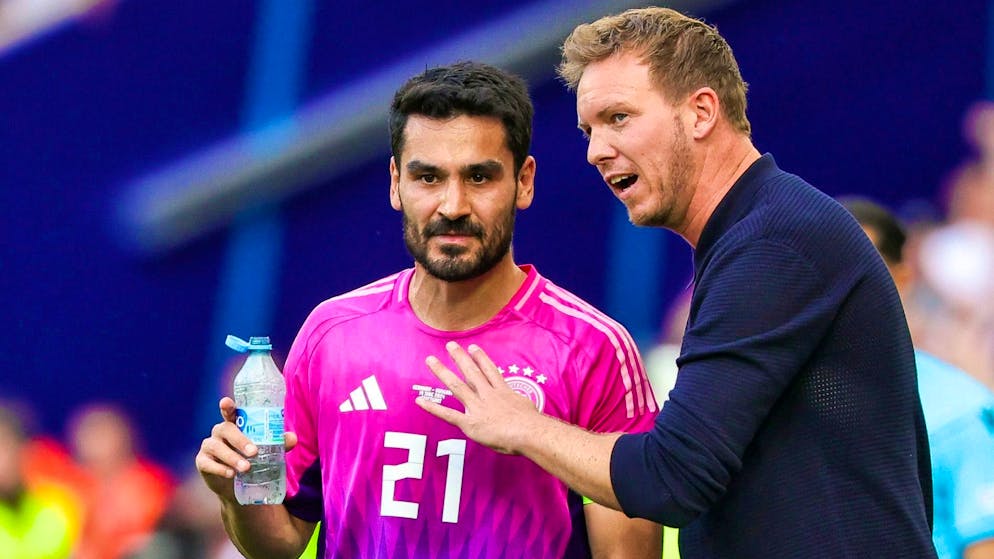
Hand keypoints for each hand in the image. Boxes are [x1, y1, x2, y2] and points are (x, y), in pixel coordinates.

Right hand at [195, 397, 297, 501]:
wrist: (237, 485)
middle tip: (254, 452)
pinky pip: (207, 463)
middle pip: (226, 429)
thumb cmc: (252, 460)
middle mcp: (220, 431)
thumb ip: (278, 443)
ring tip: (246, 468)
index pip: (230, 412)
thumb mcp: (266, 450)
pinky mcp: (202, 461)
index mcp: (235, 424)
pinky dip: (219, 469)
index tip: (226, 402)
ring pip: (217, 447)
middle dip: (240, 440)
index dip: (227, 406)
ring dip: (232, 457)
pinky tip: (230, 474)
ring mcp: (209, 446)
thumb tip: (293, 438)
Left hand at [417, 341, 541, 454]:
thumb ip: (519, 405)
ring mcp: (477, 407)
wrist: (528, 432)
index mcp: (503, 392)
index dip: (481, 358)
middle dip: (459, 358)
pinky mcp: (470, 423)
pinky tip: (420, 401)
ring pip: (457, 386)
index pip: (490, 371)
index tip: (473, 348)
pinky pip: (448, 414)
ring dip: (443, 372)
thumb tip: (522, 407)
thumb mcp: (528, 408)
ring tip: (431, 360)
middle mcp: (488, 395)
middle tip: (450, 345)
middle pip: (471, 372)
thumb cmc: (533, 424)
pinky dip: (433, 408)